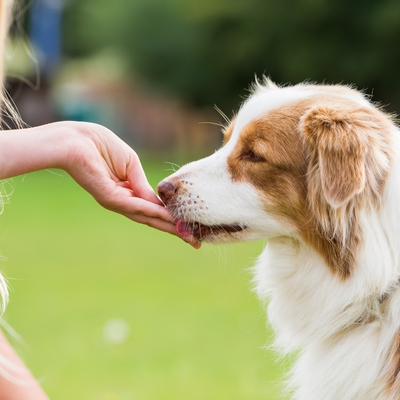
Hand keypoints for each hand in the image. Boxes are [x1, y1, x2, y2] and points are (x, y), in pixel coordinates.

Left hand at [62, 122, 200, 247]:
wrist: (78, 140)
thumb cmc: (102, 146)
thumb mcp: (131, 166)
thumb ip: (143, 185)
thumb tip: (159, 203)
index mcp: (128, 192)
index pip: (153, 209)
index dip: (172, 218)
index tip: (189, 226)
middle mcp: (123, 201)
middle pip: (152, 219)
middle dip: (174, 230)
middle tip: (194, 243)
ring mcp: (116, 202)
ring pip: (147, 217)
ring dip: (168, 226)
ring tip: (187, 235)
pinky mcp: (110, 198)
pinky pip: (136, 207)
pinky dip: (154, 212)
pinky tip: (169, 218)